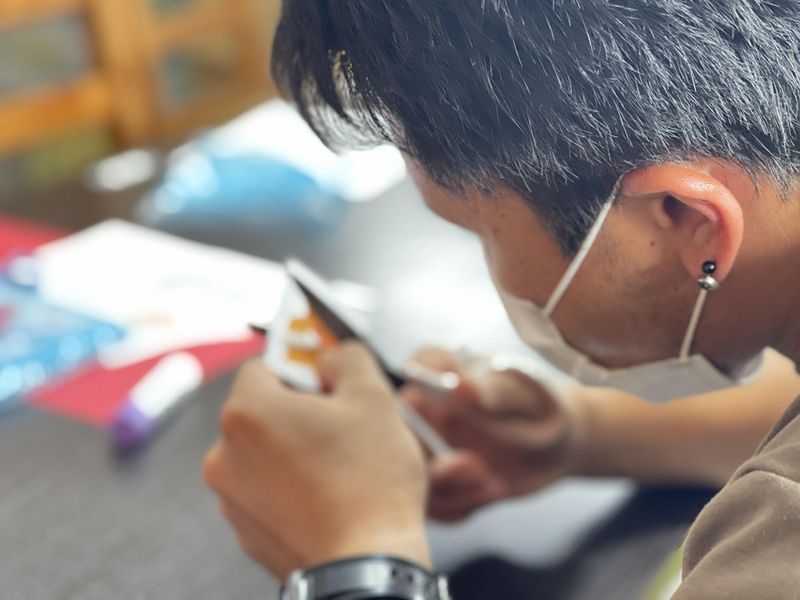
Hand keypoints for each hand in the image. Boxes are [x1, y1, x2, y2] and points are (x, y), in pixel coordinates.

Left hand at [203, 342, 430, 579]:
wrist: (368, 565)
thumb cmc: (370, 483)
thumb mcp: (372, 398)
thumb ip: (347, 359)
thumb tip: (332, 356)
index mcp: (247, 412)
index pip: (265, 366)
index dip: (302, 367)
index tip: (327, 377)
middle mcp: (225, 454)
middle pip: (263, 410)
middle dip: (301, 410)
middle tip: (344, 423)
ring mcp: (232, 498)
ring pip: (266, 452)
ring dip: (296, 449)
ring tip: (341, 465)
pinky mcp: (247, 530)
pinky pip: (268, 490)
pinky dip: (293, 486)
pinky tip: (330, 494)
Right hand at [402, 347, 580, 521]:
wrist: (558, 446)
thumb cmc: (542, 407)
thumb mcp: (524, 398)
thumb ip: (492, 391)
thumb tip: (461, 387)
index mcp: (446, 373)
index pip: (418, 365)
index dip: (423, 382)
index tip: (452, 398)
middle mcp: (427, 408)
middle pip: (399, 431)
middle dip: (431, 458)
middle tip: (477, 466)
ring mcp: (427, 445)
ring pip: (411, 476)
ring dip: (450, 490)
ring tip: (493, 485)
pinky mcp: (436, 480)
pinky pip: (430, 503)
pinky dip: (458, 507)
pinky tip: (491, 493)